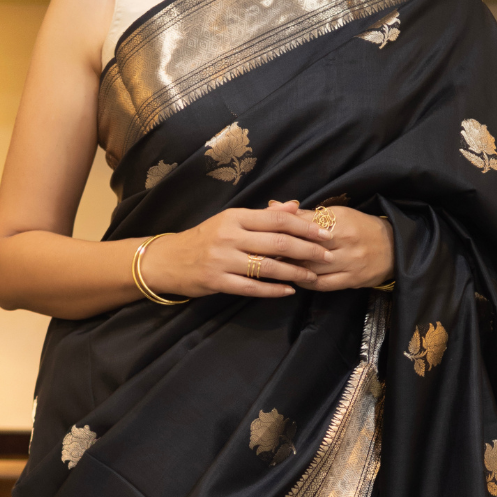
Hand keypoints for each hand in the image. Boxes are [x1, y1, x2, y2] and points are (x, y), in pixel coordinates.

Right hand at [138, 204, 331, 300]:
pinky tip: (289, 290)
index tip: (325, 233)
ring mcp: (223, 260)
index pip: (277, 219)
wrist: (168, 260)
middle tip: (328, 256)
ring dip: (295, 272)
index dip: (305, 226)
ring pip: (268, 266)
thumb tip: (296, 206)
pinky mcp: (218, 282)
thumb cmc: (205, 239)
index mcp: (235, 217)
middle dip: (307, 250)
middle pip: (278, 242)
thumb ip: (264, 215)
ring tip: (313, 276)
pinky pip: (252, 287)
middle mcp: (230, 236)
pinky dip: (273, 290)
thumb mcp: (231, 220)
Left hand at [265, 201, 394, 291]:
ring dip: (292, 269)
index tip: (264, 234)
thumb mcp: (337, 214)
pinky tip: (295, 279)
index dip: (282, 231)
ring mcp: (349, 262)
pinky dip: (306, 282)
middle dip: (283, 252)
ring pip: (312, 267)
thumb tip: (272, 206)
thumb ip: (305, 214)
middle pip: (306, 248)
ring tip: (275, 268)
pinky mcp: (352, 279)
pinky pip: (323, 284)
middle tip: (262, 254)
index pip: (305, 225)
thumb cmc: (361, 227)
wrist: (395, 247)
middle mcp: (345, 240)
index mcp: (340, 220)